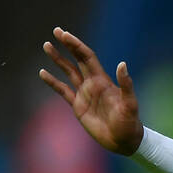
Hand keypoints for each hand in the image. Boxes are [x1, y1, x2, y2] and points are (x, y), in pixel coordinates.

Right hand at [39, 27, 143, 154]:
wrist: (124, 141)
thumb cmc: (129, 123)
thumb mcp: (130, 104)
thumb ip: (126, 85)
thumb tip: (122, 64)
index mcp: (103, 81)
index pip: (87, 57)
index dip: (77, 45)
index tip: (65, 34)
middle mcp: (92, 84)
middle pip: (77, 59)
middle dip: (67, 45)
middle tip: (56, 31)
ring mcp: (84, 94)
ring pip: (68, 72)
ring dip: (58, 59)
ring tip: (47, 45)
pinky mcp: (78, 106)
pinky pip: (63, 91)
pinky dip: (53, 82)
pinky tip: (42, 73)